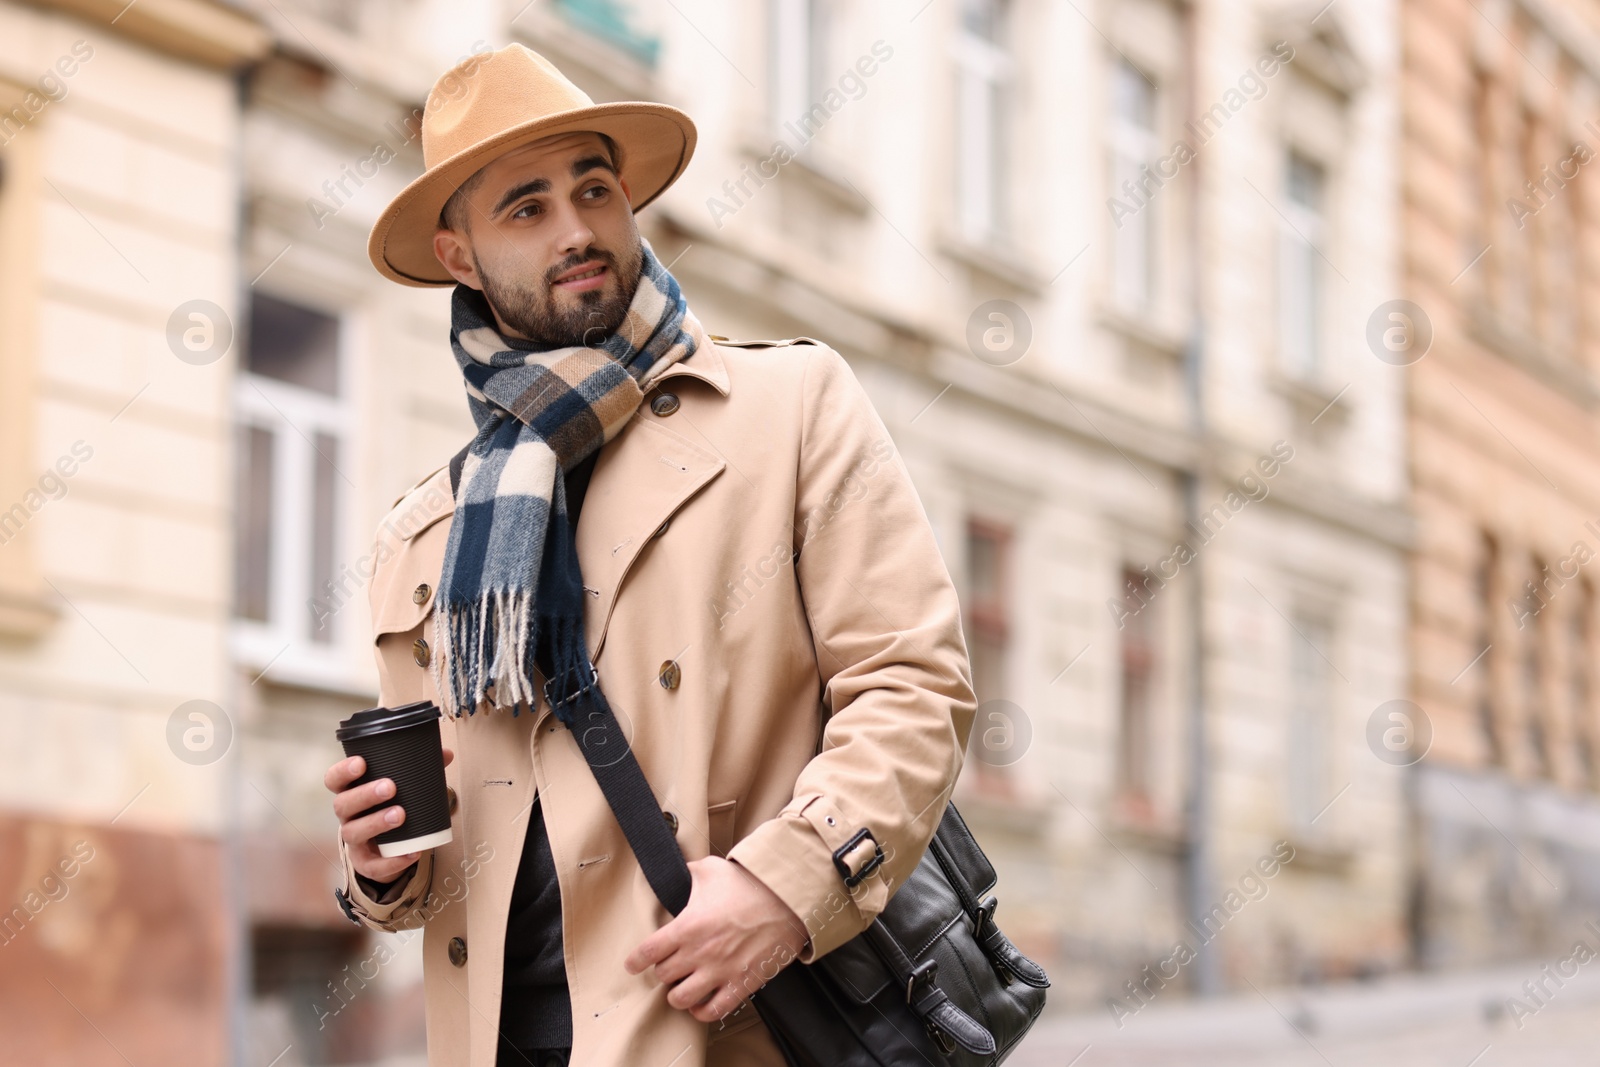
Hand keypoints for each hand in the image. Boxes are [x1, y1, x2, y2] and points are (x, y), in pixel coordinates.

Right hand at [325, 748, 454, 881]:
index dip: (343, 771)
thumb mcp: (403, 788)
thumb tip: (446, 753)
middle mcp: (348, 815)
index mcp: (351, 792)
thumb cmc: (393, 806)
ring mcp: (354, 840)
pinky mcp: (365, 862)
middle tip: (390, 787)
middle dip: (364, 795)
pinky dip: (391, 861)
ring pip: (353, 832)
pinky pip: (373, 865)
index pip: (335, 780)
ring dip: (375, 823)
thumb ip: (422, 769)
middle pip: (343, 804)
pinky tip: (412, 852)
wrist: (390, 848)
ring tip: (400, 815)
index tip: (361, 763)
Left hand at [624, 855, 808, 1023]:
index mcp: (687, 926)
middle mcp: (699, 952)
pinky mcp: (740, 984)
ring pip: (681, 999)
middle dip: (663, 970)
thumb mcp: (711, 869)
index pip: (647, 952)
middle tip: (670, 964)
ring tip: (683, 986)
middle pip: (663, 975)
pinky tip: (701, 1003)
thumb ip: (686, 872)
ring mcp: (720, 971)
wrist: (786, 900)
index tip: (633, 964)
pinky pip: (712, 1011)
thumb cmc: (748, 883)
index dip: (635, 961)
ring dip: (678, 993)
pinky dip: (702, 1011)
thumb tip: (674, 870)